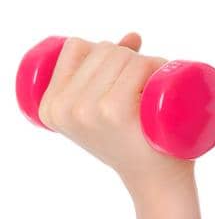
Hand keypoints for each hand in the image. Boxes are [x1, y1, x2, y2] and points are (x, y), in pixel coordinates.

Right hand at [35, 33, 195, 188]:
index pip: (76, 47)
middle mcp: (65, 108)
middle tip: (147, 88)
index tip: (121, 75)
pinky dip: (156, 65)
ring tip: (156, 90)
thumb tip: (132, 37)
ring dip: (151, 62)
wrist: (157, 182)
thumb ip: (111, 72)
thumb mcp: (107, 110)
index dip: (104, 52)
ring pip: (125, 55)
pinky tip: (161, 79)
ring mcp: (90, 109)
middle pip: (104, 49)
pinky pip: (139, 65)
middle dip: (131, 58)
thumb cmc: (134, 143)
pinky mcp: (117, 111)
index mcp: (50, 107)